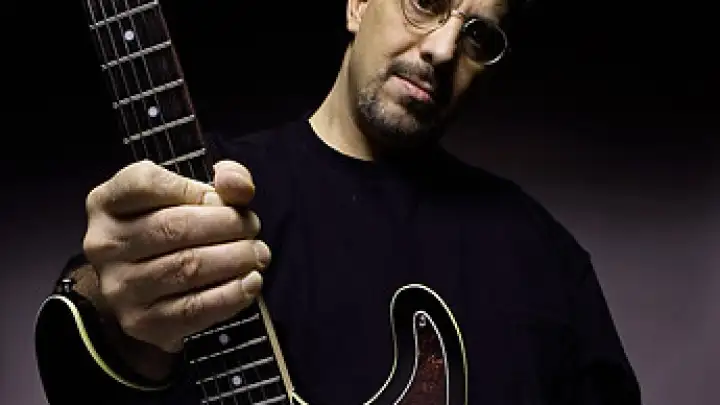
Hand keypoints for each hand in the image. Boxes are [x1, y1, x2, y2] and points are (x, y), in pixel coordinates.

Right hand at [83, 160, 269, 352]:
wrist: (143, 291)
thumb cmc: (171, 230)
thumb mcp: (191, 194)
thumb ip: (222, 179)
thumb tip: (237, 185)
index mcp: (108, 202)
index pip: (146, 183)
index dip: (195, 189)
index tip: (223, 199)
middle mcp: (105, 244)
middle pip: (174, 227)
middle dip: (228, 225)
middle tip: (252, 228)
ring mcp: (120, 287)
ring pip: (187, 268)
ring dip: (235, 259)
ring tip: (257, 254)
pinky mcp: (141, 322)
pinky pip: (194, 308)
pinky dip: (232, 294)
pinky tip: (250, 282)